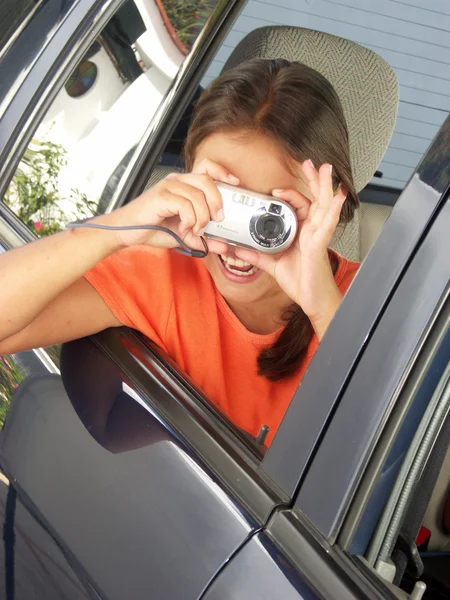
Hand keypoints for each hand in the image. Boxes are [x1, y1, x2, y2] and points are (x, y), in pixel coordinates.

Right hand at [97, 159, 239, 253]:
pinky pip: (185, 204)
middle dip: (217, 201)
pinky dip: (190, 218)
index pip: (206, 167)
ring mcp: (167, 187)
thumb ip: (204, 238)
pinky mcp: (160, 196)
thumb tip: (224, 246)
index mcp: (183, 185)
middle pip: (206, 180)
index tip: (235, 184)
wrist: (127, 232)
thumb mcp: (184, 234)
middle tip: (217, 219)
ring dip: (202, 216)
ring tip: (196, 229)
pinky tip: (184, 227)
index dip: (223, 172)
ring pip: (197, 195)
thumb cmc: (153, 228)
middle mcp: (176, 181)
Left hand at [235, 161, 346, 338]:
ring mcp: (318, 235)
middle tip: (308, 163)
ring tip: (325, 169)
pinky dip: (333, 209)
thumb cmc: (300, 281)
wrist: (311, 299)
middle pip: (314, 199)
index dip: (289, 195)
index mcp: (301, 232)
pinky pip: (328, 223)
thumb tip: (235, 248)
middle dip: (313, 181)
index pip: (298, 206)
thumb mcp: (272, 264)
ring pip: (324, 205)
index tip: (274, 190)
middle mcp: (312, 230)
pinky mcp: (320, 244)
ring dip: (324, 186)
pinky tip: (338, 196)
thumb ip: (255, 255)